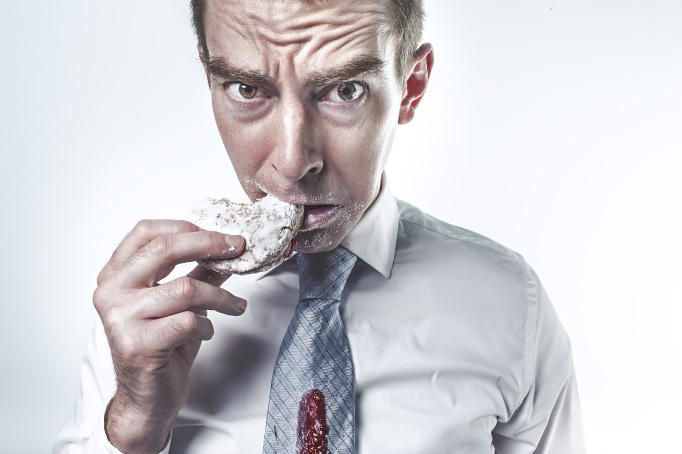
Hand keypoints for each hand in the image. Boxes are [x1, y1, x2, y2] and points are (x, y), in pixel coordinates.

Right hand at [93, 220, 245, 452]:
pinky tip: (205, 333)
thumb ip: (199, 271)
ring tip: (236, 307)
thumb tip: (228, 246)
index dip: (185, 227)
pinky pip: (188, 321)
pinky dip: (207, 326)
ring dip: (220, 297)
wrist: (148, 398)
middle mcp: (110, 292)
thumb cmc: (162, 346)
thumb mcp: (180, 302)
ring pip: (186, 288)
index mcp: (114, 275)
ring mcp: (120, 319)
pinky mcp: (138, 345)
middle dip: (209, 245)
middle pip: (164, 250)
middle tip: (238, 249)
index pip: (145, 232)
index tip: (218, 235)